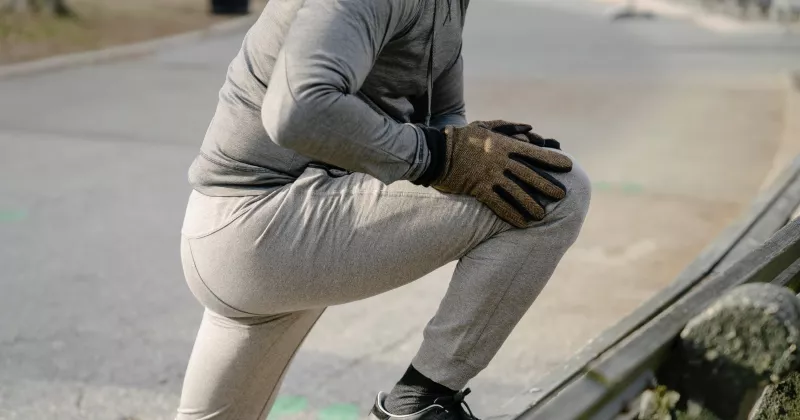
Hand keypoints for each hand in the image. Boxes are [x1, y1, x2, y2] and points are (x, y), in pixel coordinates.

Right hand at [414, 120, 572, 227]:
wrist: (436, 152)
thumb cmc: (461, 138)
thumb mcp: (485, 126)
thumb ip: (508, 127)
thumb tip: (531, 129)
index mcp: (503, 144)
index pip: (533, 152)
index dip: (552, 159)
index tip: (568, 165)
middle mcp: (499, 161)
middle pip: (528, 174)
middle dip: (546, 184)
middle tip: (562, 195)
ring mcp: (489, 176)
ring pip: (516, 192)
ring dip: (530, 204)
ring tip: (543, 215)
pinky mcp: (478, 189)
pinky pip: (498, 204)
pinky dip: (511, 214)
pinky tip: (522, 223)